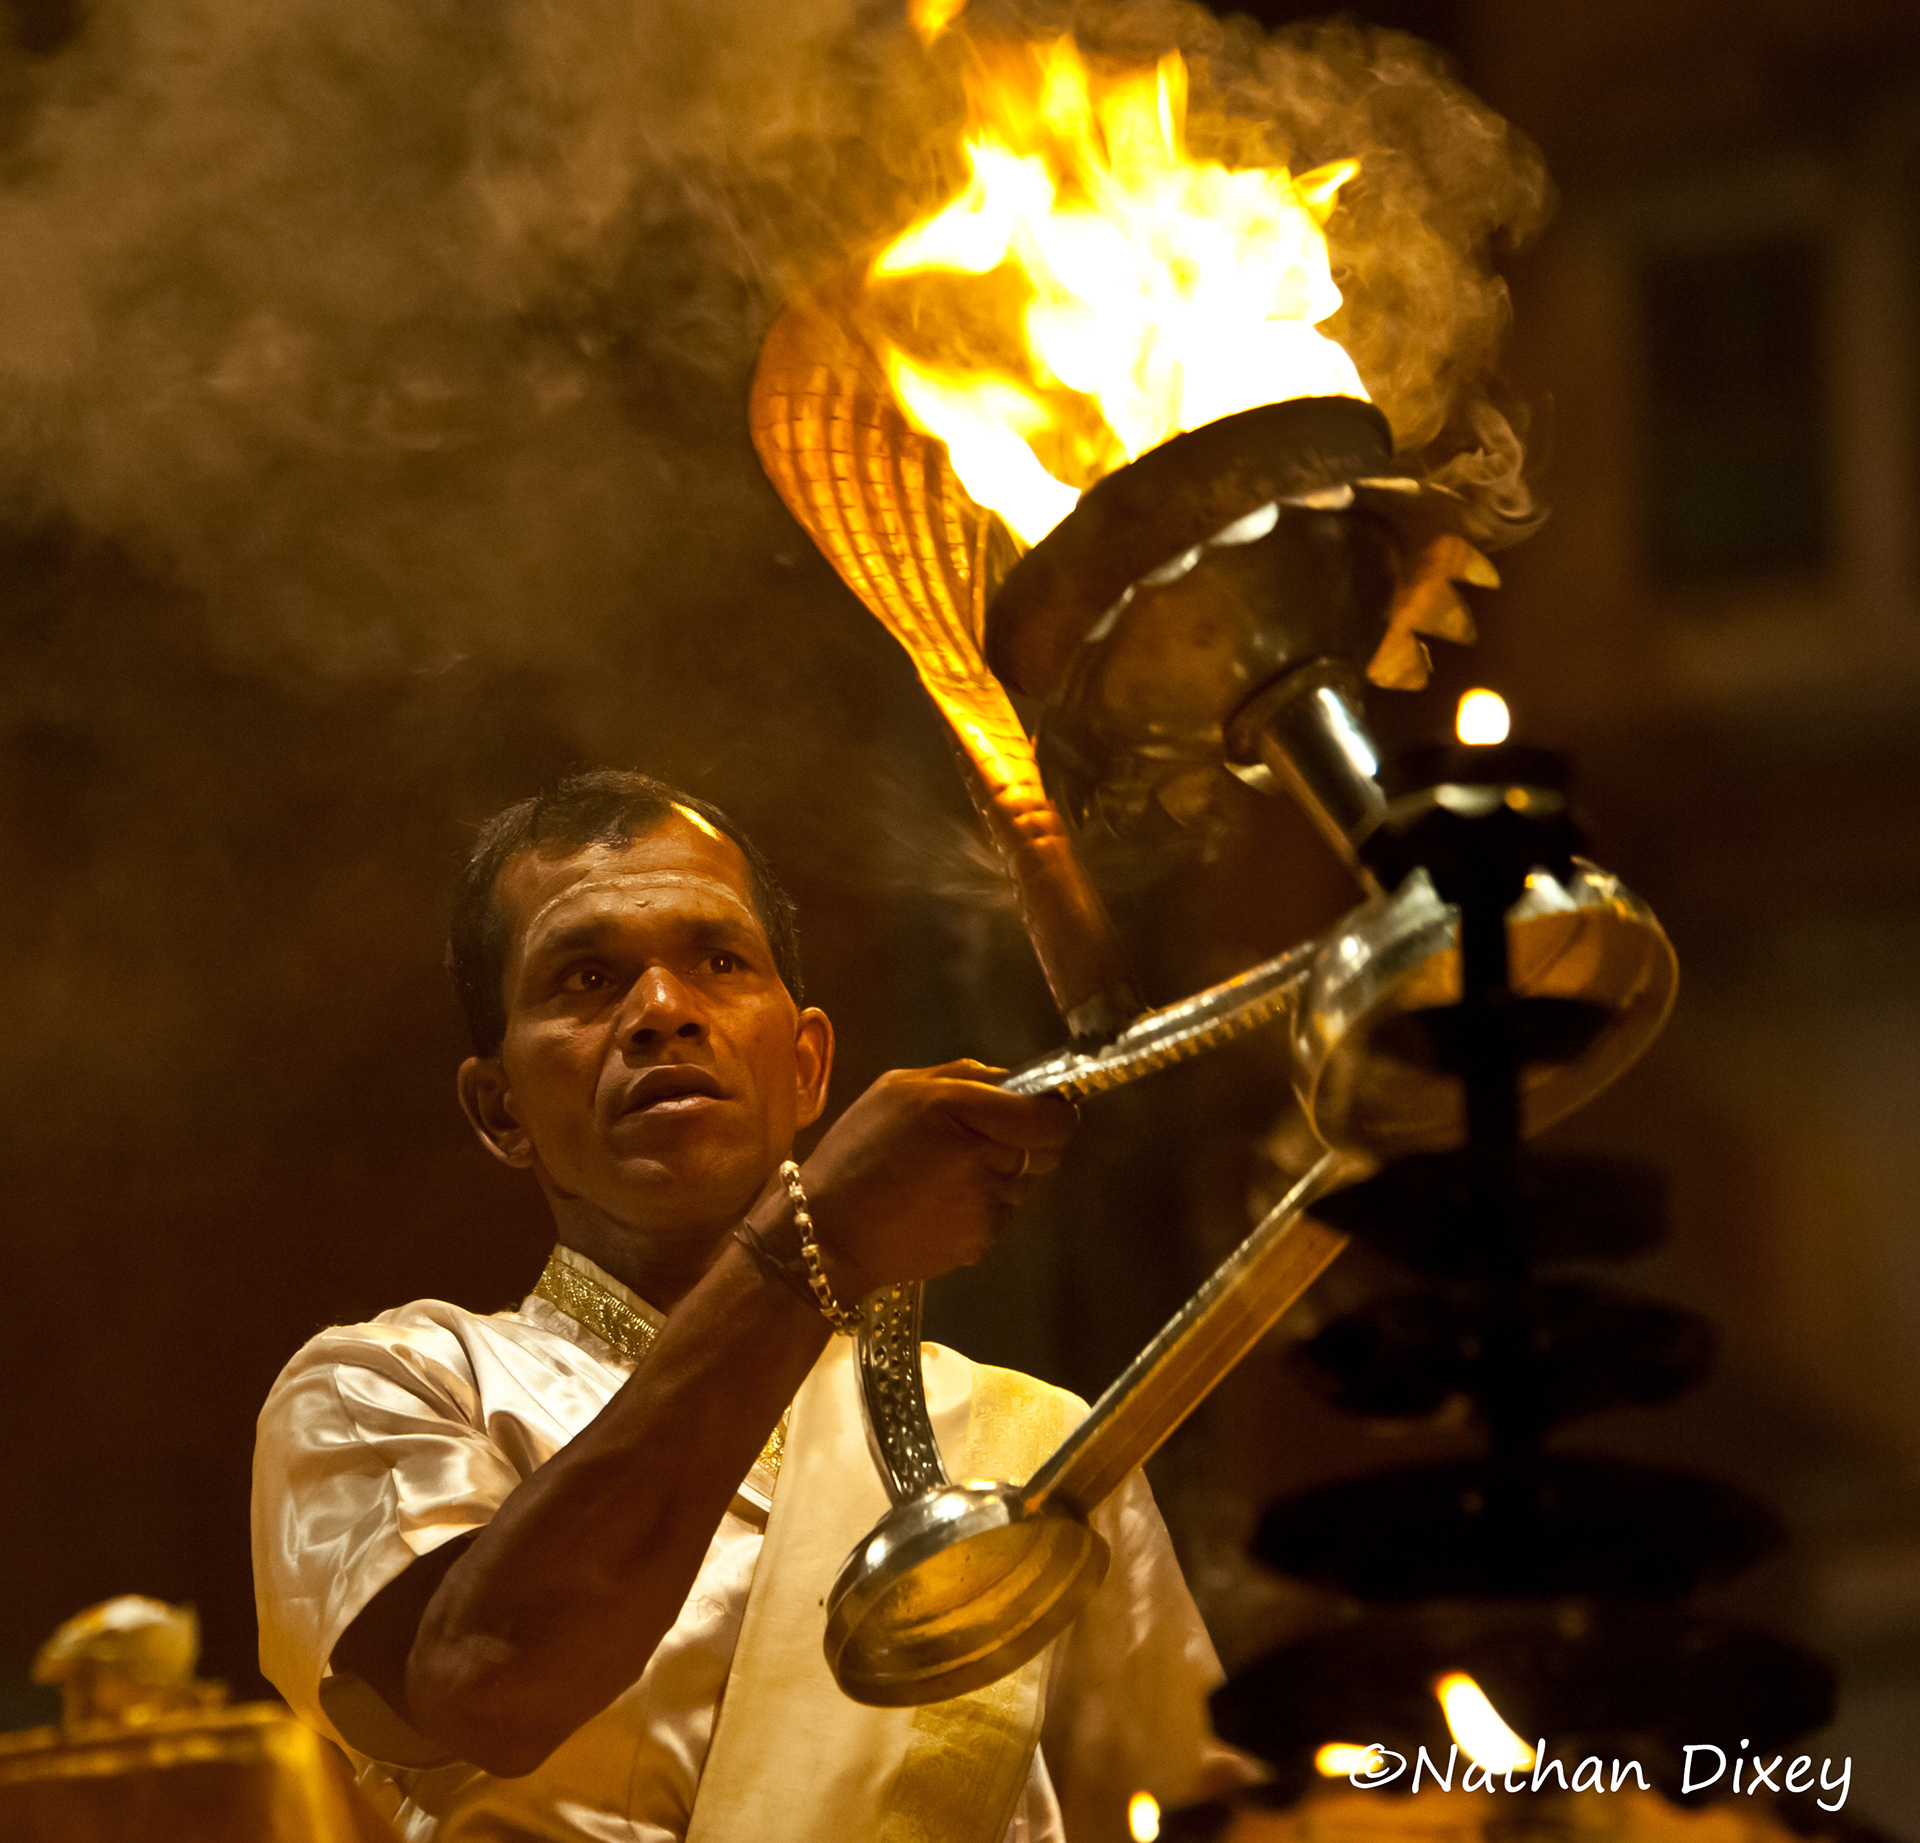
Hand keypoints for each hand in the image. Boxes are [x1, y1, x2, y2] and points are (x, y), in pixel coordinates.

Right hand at [781, 1060, 1076, 1299]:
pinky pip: (998, 1217)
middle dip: (1020, 1147)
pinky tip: (937, 1210)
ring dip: (997, 1180)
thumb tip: (1011, 1082)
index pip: (1049, 1118)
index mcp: (958, 1107)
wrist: (826, 1235)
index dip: (1054, 1117)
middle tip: (973, 1147)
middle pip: (1042, 1152)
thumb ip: (961, 1075)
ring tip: (942, 1182)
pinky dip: (980, 1212)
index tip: (1038, 1116)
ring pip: (1020, 1186)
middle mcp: (981, 1157)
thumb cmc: (856, 1153)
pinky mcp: (980, 1243)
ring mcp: (983, 1206)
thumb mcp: (895, 1090)